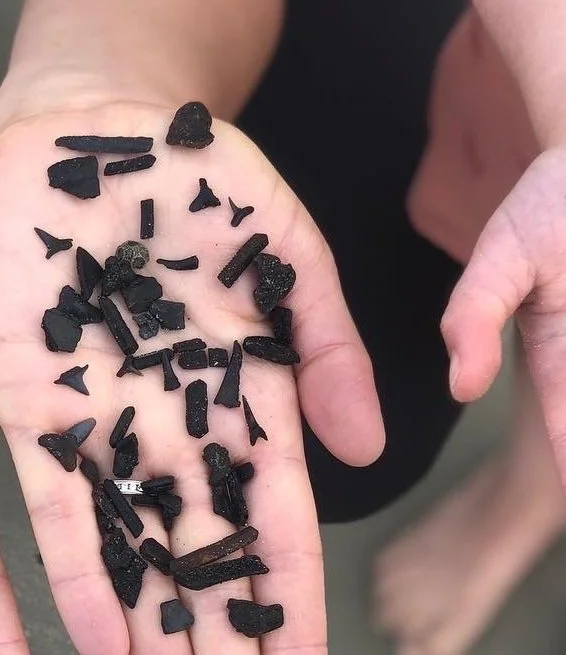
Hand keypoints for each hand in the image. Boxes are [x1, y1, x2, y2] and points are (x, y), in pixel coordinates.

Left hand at [0, 97, 383, 653]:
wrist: (99, 125)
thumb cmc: (203, 180)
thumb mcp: (290, 251)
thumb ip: (331, 345)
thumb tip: (369, 448)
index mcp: (248, 387)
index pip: (276, 510)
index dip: (291, 588)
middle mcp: (178, 418)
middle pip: (205, 546)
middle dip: (223, 631)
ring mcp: (104, 412)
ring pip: (136, 542)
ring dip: (157, 625)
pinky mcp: (31, 395)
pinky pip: (56, 499)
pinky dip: (79, 572)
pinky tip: (101, 642)